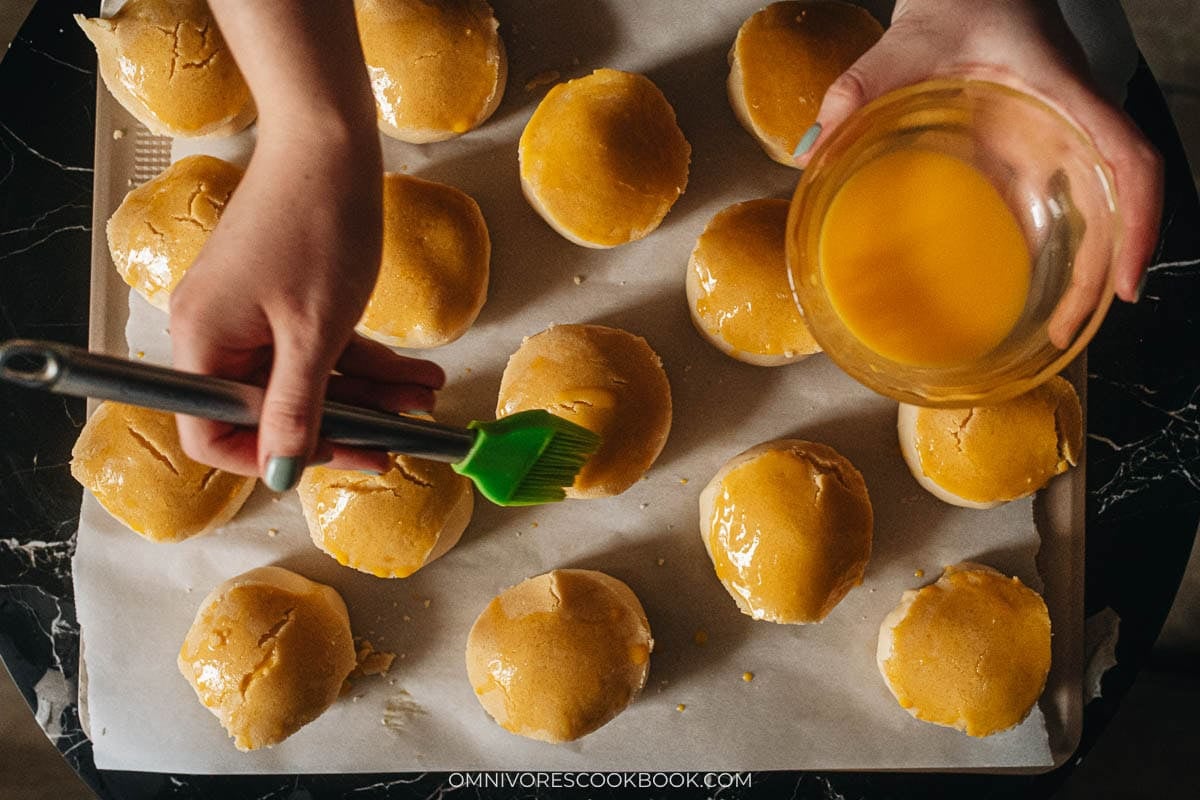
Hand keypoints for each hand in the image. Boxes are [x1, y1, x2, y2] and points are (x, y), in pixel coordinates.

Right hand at [169, 127, 444, 486]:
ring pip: (308, 377)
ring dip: (369, 392)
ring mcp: (250, 313)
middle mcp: (217, 331)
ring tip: (424, 398)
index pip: (213, 432)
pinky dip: (365, 360)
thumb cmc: (317, 224)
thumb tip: (280, 472)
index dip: (270, 456)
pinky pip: (319, 346)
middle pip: (273, 407)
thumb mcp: (314, 332)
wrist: (330, 140)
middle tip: (398, 439)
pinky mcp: (281, 296)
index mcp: (202, 342)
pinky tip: (414, 372)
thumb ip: (297, 408)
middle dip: (345, 422)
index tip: (332, 456)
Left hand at [794, 0, 1162, 345]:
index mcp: (1061, 97)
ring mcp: (1055, 140)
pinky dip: (1046, 249)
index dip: (1139, 225)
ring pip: (1090, 214)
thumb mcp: (904, 46)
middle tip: (1064, 334)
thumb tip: (807, 151)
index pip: (1129, 162)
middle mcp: (1070, 126)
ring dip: (1079, 272)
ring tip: (1049, 330)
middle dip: (1101, 276)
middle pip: (1114, 208)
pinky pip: (1052, 205)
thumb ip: (855, 92)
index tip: (1123, 285)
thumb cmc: (960, 5)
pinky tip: (1020, 286)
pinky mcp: (1032, 150)